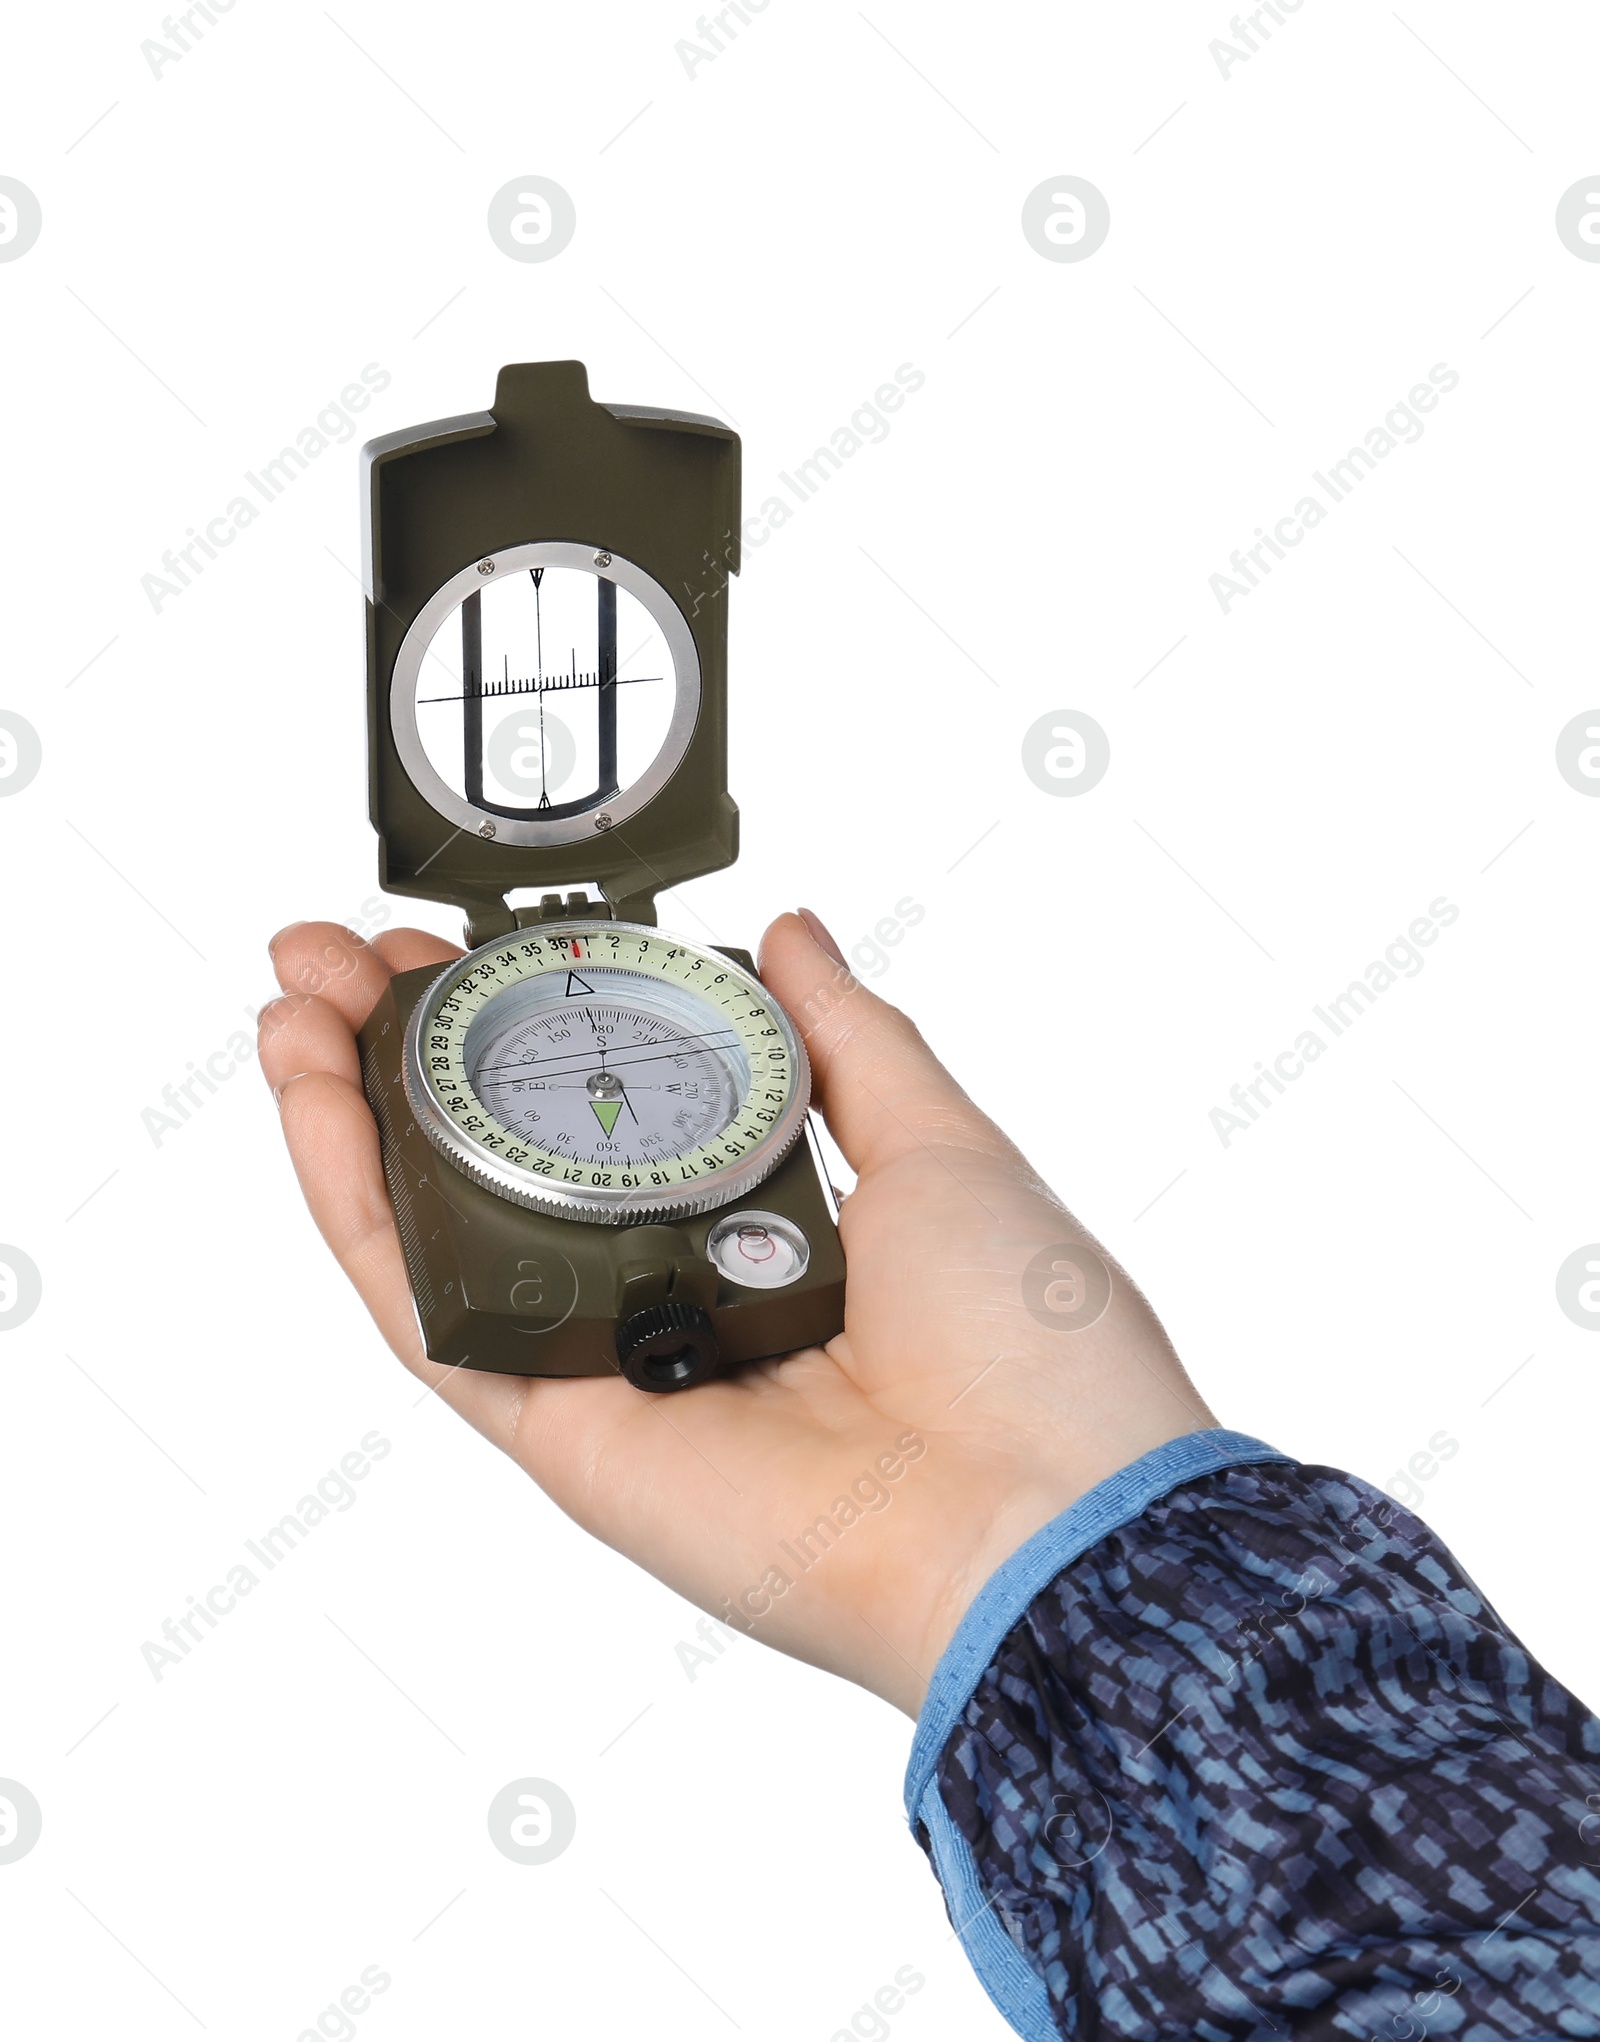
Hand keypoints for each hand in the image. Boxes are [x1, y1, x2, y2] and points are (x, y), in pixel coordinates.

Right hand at [259, 910, 1213, 1715]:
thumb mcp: (941, 1144)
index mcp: (760, 1221)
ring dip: (346, 1119)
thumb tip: (794, 931)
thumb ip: (847, 1040)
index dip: (521, 1018)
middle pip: (496, 1162)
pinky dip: (356, 1212)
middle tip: (334, 958)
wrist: (1040, 1519)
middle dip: (405, 1053)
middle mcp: (668, 1292)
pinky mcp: (558, 1431)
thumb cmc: (1028, 1342)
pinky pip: (429, 1314)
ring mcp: (604, 1363)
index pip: (601, 1103)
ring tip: (291, 1007)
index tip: (458, 939)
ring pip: (437, 1233)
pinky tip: (313, 1111)